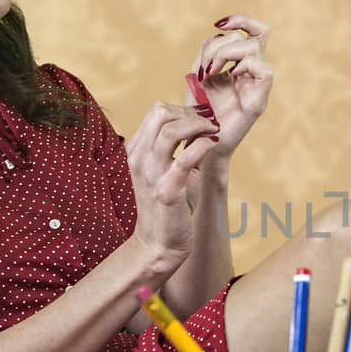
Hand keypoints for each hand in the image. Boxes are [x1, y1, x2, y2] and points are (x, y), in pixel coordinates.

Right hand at [123, 102, 220, 271]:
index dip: (183, 108)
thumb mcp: (169, 170)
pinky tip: (213, 146)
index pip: (155, 111)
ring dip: (199, 125)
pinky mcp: (167, 191)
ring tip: (213, 132)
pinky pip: (185, 157)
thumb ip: (180, 148)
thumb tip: (203, 125)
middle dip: (190, 113)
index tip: (202, 118)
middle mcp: (139, 158)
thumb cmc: (169, 206)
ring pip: (171, 130)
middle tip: (209, 124)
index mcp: (137, 150)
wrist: (158, 243)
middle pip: (160, 112)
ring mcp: (151, 174)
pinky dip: (204, 145)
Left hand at [191, 13, 272, 157]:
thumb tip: (219, 31)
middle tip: (205, 66)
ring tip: (208, 73)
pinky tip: (225, 78)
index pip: (255, 31)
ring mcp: (258, 88)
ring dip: (225, 54)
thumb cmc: (197, 112)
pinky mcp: (258, 102)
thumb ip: (209, 51)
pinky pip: (264, 71)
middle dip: (223, 43)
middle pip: (255, 35)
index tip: (219, 24)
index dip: (241, 20)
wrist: (197, 142)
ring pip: (254, 48)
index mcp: (242, 66)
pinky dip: (243, 67)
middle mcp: (253, 74)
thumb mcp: (198, 73)